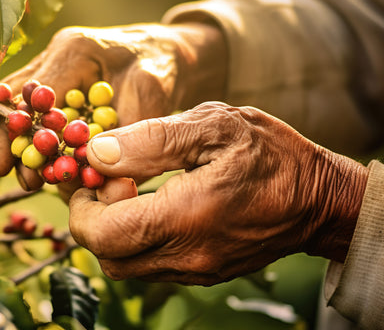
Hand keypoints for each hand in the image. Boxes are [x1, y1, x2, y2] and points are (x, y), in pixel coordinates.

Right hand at [0, 22, 226, 193]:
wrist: (170, 54)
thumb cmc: (161, 68)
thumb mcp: (150, 96)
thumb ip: (123, 133)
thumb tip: (95, 174)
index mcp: (75, 53)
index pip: (32, 94)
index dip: (15, 131)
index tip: (4, 164)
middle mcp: (57, 59)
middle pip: (18, 102)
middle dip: (10, 142)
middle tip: (11, 176)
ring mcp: (58, 73)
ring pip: (25, 111)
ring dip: (26, 147)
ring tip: (32, 179)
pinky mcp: (64, 89)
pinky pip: (43, 118)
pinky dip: (44, 144)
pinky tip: (48, 168)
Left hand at [69, 102, 368, 285]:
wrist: (319, 198)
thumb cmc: (270, 154)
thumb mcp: (214, 127)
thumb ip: (150, 141)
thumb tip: (96, 153)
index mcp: (187, 216)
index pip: (104, 234)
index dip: (82, 206)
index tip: (93, 176)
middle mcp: (188, 254)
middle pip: (108, 256)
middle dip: (94, 218)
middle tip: (115, 182)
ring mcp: (196, 270)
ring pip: (126, 266)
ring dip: (114, 231)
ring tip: (136, 192)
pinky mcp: (203, 273)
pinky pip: (150, 266)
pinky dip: (137, 240)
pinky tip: (155, 208)